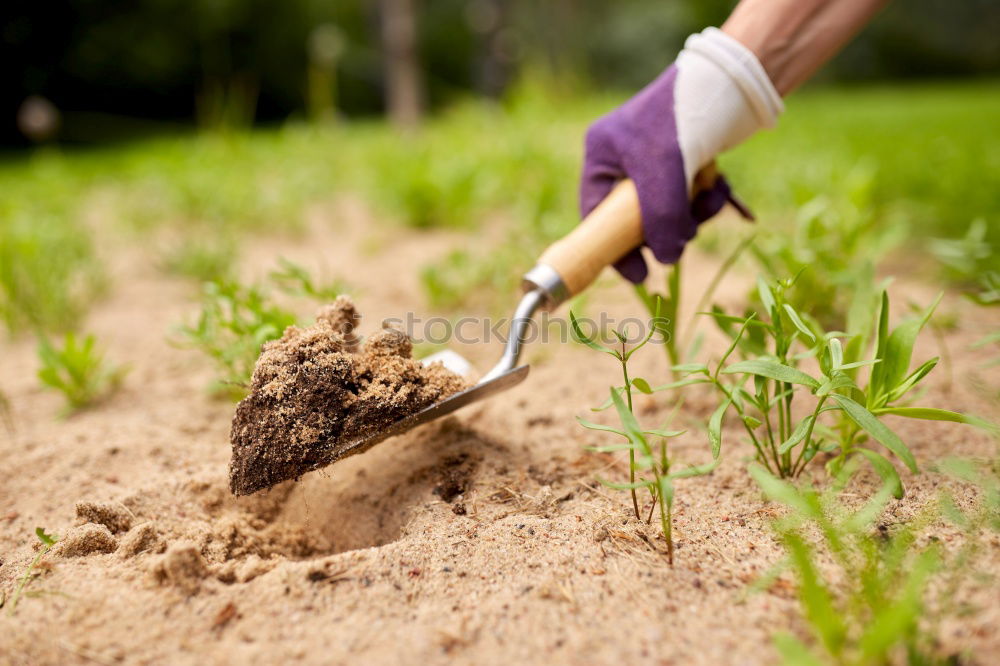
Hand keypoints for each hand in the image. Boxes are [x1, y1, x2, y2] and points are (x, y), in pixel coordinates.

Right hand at [580, 28, 781, 282]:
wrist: (732, 81)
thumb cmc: (683, 118)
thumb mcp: (663, 175)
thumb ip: (660, 222)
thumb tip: (667, 260)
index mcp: (602, 155)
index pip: (597, 215)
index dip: (615, 250)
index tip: (639, 274)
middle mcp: (624, 159)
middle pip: (636, 218)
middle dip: (665, 228)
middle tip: (685, 233)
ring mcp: (654, 161)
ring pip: (667, 211)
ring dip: (692, 215)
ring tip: (709, 199)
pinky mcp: (685, 161)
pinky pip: (688, 198)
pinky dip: (705, 200)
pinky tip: (719, 188)